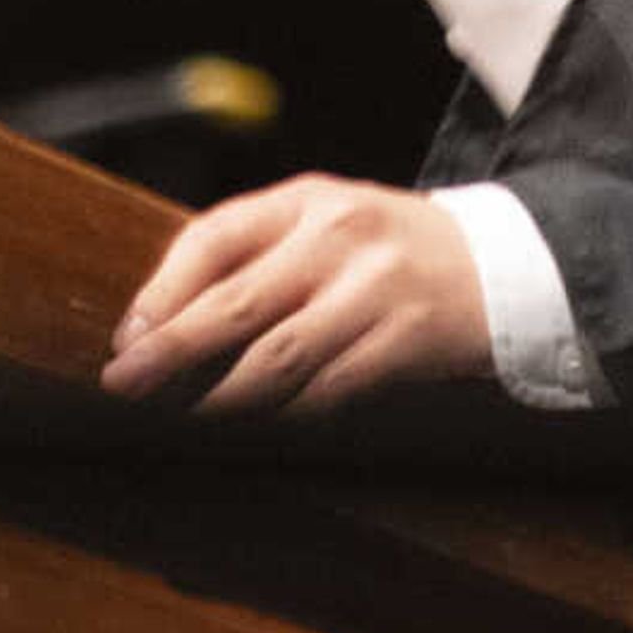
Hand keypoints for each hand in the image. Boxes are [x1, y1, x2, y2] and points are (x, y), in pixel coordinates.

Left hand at [98, 176, 490, 413]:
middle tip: (125, 386)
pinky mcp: (407, 343)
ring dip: (221, 400)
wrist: (508, 267)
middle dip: (171, 352)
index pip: (213, 237)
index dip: (160, 292)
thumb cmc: (393, 253)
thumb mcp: (328, 225)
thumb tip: (164, 322)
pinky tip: (257, 432)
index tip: (127, 338)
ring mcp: (375, 291)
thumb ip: (259, 256)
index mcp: (307, 200)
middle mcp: (338, 238)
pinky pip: (328, 392)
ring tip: (183, 421)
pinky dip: (285, 417)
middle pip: (236, 303)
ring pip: (278, 360)